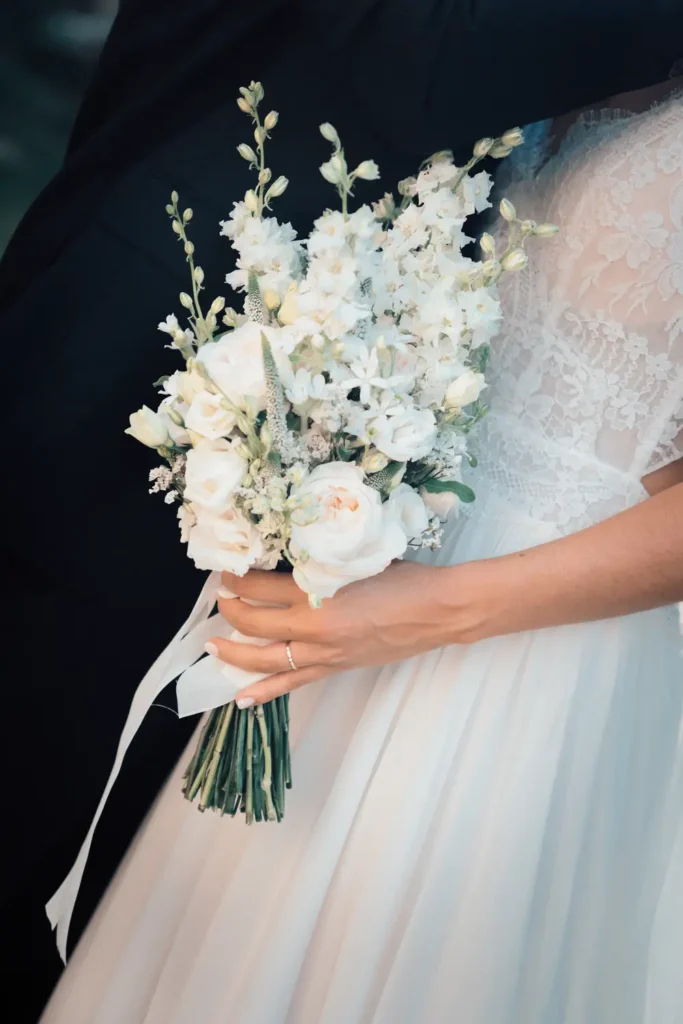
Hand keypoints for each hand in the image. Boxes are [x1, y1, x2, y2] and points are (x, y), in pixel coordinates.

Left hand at [209, 559, 493, 705]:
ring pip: (268, 659)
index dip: (238, 580)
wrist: (437, 611)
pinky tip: (242, 699)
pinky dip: (266, 691)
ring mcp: (325, 653)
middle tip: (218, 600)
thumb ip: (319, 561)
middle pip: (257, 624)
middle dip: (230, 613)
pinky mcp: (336, 668)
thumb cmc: (404, 579)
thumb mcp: (354, 559)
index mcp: (318, 593)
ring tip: (213, 649)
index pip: (261, 588)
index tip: (226, 572)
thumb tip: (287, 559)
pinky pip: (293, 682)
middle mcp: (315, 627)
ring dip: (236, 655)